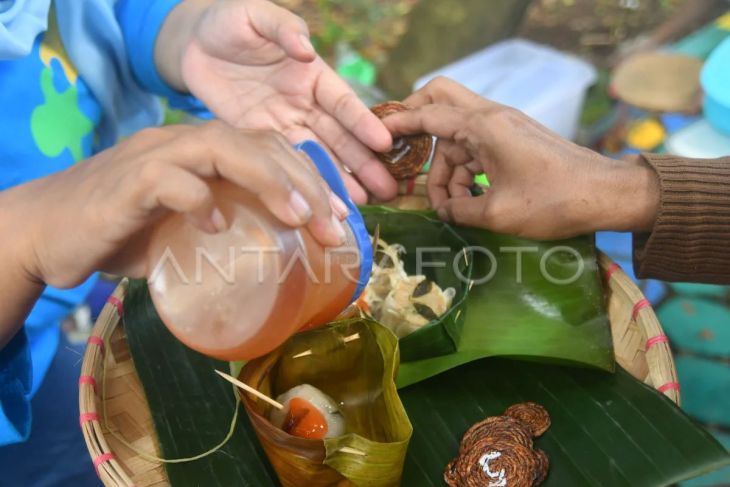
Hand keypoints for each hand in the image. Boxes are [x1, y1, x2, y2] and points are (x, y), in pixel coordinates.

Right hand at [6, 122, 347, 288]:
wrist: (46, 232)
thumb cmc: (120, 232)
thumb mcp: (183, 228)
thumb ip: (223, 231)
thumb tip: (275, 262)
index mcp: (201, 151)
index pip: (268, 146)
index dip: (310, 175)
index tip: (339, 215)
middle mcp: (181, 143)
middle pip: (257, 143)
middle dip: (304, 182)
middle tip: (332, 227)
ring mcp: (152, 158)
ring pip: (220, 146)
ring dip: (267, 179)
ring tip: (298, 216)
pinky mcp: (124, 184)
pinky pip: (168, 179)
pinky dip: (198, 200)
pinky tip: (215, 227)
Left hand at [157, 0, 396, 202]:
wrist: (192, 43)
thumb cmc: (229, 21)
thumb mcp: (256, 15)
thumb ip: (283, 27)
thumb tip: (306, 48)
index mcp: (312, 74)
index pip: (343, 102)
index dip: (363, 123)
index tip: (385, 143)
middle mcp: (304, 103)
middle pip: (339, 137)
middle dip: (363, 162)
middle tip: (388, 187)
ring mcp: (284, 124)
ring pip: (318, 156)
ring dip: (340, 180)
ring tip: (362, 204)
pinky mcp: (259, 140)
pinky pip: (285, 165)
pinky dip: (303, 184)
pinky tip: (320, 203)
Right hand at [382, 78, 659, 239]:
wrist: (607, 194)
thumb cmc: (555, 201)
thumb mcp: (499, 214)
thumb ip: (460, 210)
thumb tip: (443, 210)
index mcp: (485, 127)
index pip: (428, 115)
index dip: (398, 123)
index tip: (375, 134)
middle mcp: (492, 117)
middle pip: (441, 99)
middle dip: (417, 122)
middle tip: (402, 150)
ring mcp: (504, 127)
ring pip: (457, 133)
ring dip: (446, 166)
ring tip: (449, 205)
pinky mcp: (514, 140)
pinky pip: (476, 146)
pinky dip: (466, 169)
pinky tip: (469, 199)